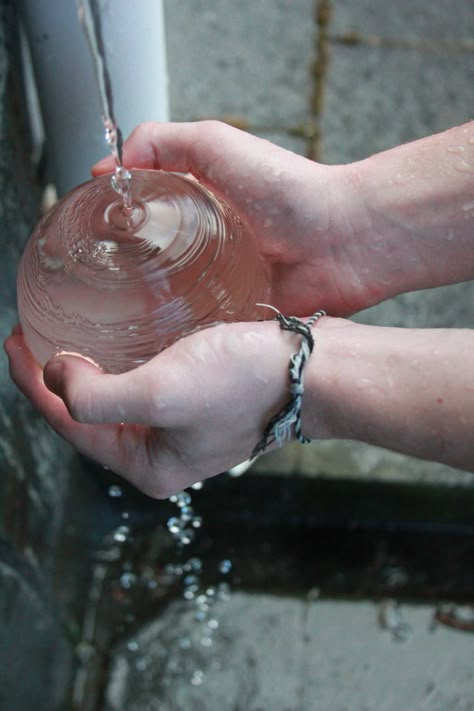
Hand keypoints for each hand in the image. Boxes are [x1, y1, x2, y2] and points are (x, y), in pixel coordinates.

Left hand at [5, 320, 328, 496]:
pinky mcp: (201, 397)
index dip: (33, 384)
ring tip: (67, 330)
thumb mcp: (163, 392)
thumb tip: (57, 377)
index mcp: (149, 466)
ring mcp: (184, 425)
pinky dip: (124, 356)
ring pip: (118, 394)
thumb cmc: (247, 383)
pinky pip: (146, 378)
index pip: (72, 426)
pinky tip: (119, 332)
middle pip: (91, 413)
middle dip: (57, 377)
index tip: (14, 341)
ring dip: (89, 364)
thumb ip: (98, 397)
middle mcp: (163, 452)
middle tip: (34, 334)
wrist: (318, 370)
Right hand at [93, 121, 371, 315]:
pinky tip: (158, 340)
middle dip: (122, 275)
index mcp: (196, 208)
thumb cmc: (287, 190)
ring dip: (146, 308)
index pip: (140, 218)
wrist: (341, 242)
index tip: (86, 237)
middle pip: (148, 263)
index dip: (113, 226)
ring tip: (118, 319)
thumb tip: (108, 170)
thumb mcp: (215, 142)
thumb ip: (159, 141)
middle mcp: (203, 247)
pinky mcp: (233, 317)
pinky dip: (180, 334)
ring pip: (167, 300)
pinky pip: (197, 329)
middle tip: (96, 287)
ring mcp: (217, 285)